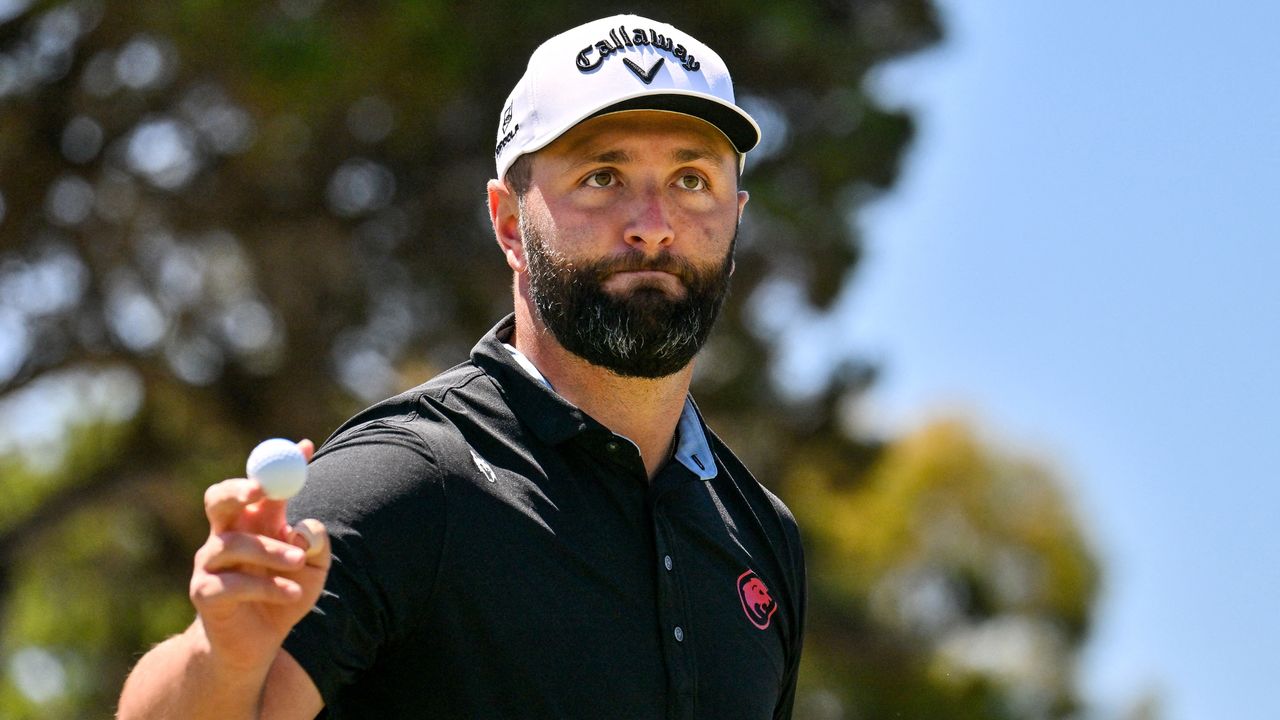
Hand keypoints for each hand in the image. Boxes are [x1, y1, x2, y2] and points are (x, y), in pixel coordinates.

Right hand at [189, 440, 329, 671]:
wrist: (256, 646)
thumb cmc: (284, 597)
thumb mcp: (314, 568)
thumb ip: (317, 544)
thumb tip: (305, 526)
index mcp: (253, 523)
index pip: (261, 483)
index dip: (281, 464)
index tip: (306, 447)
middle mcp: (226, 536)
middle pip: (220, 498)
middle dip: (239, 488)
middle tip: (263, 491)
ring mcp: (210, 564)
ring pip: (233, 542)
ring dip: (271, 550)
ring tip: (298, 563)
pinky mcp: (205, 594)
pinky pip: (233, 583)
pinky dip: (268, 586)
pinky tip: (291, 595)